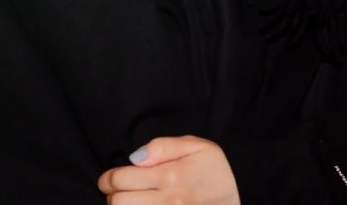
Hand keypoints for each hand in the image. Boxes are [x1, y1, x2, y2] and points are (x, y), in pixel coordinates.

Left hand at [97, 135, 240, 203]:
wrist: (237, 200)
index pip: (122, 178)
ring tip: (129, 201)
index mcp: (171, 175)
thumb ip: (163, 146)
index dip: (109, 177)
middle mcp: (167, 201)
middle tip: (119, 189)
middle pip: (118, 202)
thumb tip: (135, 157)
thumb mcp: (197, 146)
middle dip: (112, 194)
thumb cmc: (215, 171)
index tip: (110, 177)